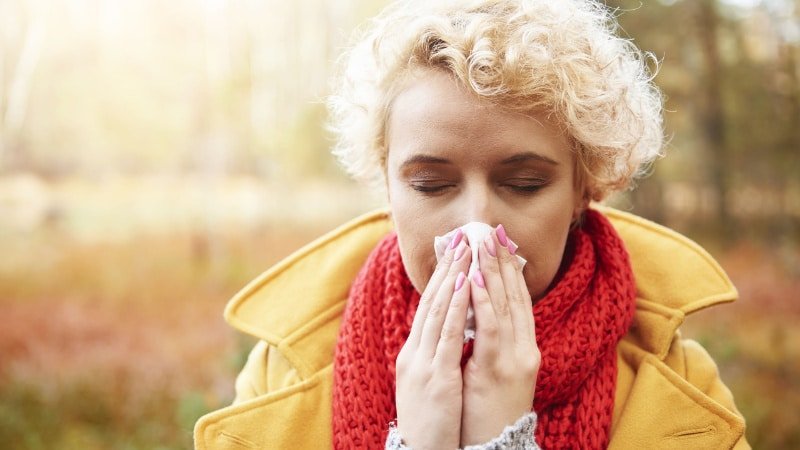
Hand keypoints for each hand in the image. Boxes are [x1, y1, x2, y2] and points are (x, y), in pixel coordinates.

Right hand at [395, 232, 472, 449]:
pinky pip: (448, 335)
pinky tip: (465, 285)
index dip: (442, 277)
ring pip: (438, 310)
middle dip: (448, 268)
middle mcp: (414, 352)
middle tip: (462, 238)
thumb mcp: (428, 382)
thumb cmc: (429, 422)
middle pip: (431, 301)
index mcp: (414, 353)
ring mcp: (423, 363)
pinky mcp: (436, 376)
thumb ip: (435, 356)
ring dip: (453, 277)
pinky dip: (456, 307)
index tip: (455, 251)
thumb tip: (448, 334)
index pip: (428, 306)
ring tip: (466, 250)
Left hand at [460, 226, 539, 445]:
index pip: (519, 300)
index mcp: (524, 348)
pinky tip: (477, 280)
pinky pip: (491, 329)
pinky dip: (484, 302)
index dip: (509, 270)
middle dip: (502, 262)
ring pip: (505, 306)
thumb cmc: (489, 410)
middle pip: (515, 296)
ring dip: (493, 272)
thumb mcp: (495, 370)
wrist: (494, 445)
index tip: (498, 243)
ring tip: (483, 244)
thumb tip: (478, 313)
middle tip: (491, 231)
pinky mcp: (498, 369)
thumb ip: (493, 342)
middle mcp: (525, 348)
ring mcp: (515, 358)